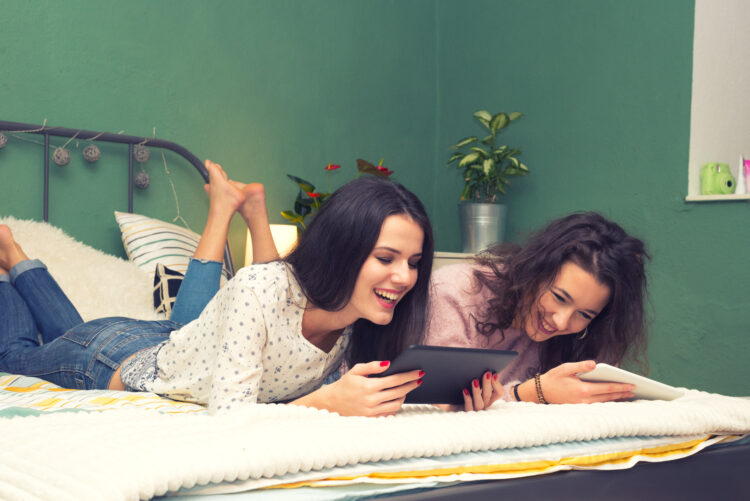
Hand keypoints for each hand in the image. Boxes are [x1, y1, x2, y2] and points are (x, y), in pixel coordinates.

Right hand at [292, 361, 421, 416]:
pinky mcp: (372, 418)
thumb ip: (372, 366)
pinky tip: (399, 397)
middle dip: (412, 384)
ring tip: (409, 387)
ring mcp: (372, 411)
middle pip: (399, 392)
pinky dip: (397, 404)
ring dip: (405, 395)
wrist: (332, 403)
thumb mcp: (356, 370)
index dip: (409, 376)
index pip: (395, 380)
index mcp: (368, 386)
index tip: (418, 371)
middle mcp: (372, 400)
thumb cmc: (345, 384)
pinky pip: (390, 412)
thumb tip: (389, 363)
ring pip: (397, 403)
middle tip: (420, 378)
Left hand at [437, 371, 503, 411]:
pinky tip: (464, 390)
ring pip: (480, 403)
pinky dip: (467, 398)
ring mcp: (474, 410)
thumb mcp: (467, 380)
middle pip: (488, 396)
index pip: (499, 393)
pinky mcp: (464, 413)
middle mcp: (483, 404)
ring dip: (477, 391)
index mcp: (487, 397)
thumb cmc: (459, 387)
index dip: (497, 384)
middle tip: (486, 372)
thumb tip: (479, 363)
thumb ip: (475, 374)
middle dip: (487, 383)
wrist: (444, 400)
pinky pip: (468, 407)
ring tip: (474, 380)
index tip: (494, 373)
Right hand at [536, 361, 635, 403]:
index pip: (607, 388)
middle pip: (608, 397)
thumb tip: (595, 364)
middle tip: (634, 390)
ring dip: (616, 399)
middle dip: (622, 393)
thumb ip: (581, 366)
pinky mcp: (580, 409)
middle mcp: (584, 400)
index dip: (621, 387)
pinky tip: (612, 400)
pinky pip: (598, 406)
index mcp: (582, 389)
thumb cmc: (554, 378)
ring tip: (627, 396)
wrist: (541, 392)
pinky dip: (607, 403)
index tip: (632, 385)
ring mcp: (582, 406)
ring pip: (604, 403)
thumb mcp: (566, 368)